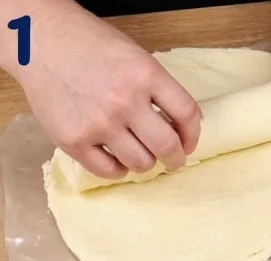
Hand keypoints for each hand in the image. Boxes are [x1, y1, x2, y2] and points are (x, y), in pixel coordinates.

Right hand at [7, 0, 199, 178]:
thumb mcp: (137, 58)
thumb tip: (184, 127)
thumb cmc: (92, 47)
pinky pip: (108, 171)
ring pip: (141, 163)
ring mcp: (97, 123)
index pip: (187, 114)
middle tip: (173, 161)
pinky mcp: (73, 140)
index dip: (193, 134)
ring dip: (146, 162)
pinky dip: (119, 169)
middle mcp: (123, 101)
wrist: (39, 41)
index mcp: (145, 75)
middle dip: (176, 159)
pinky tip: (117, 158)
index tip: (188, 142)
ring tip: (140, 154)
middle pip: (167, 146)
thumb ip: (160, 90)